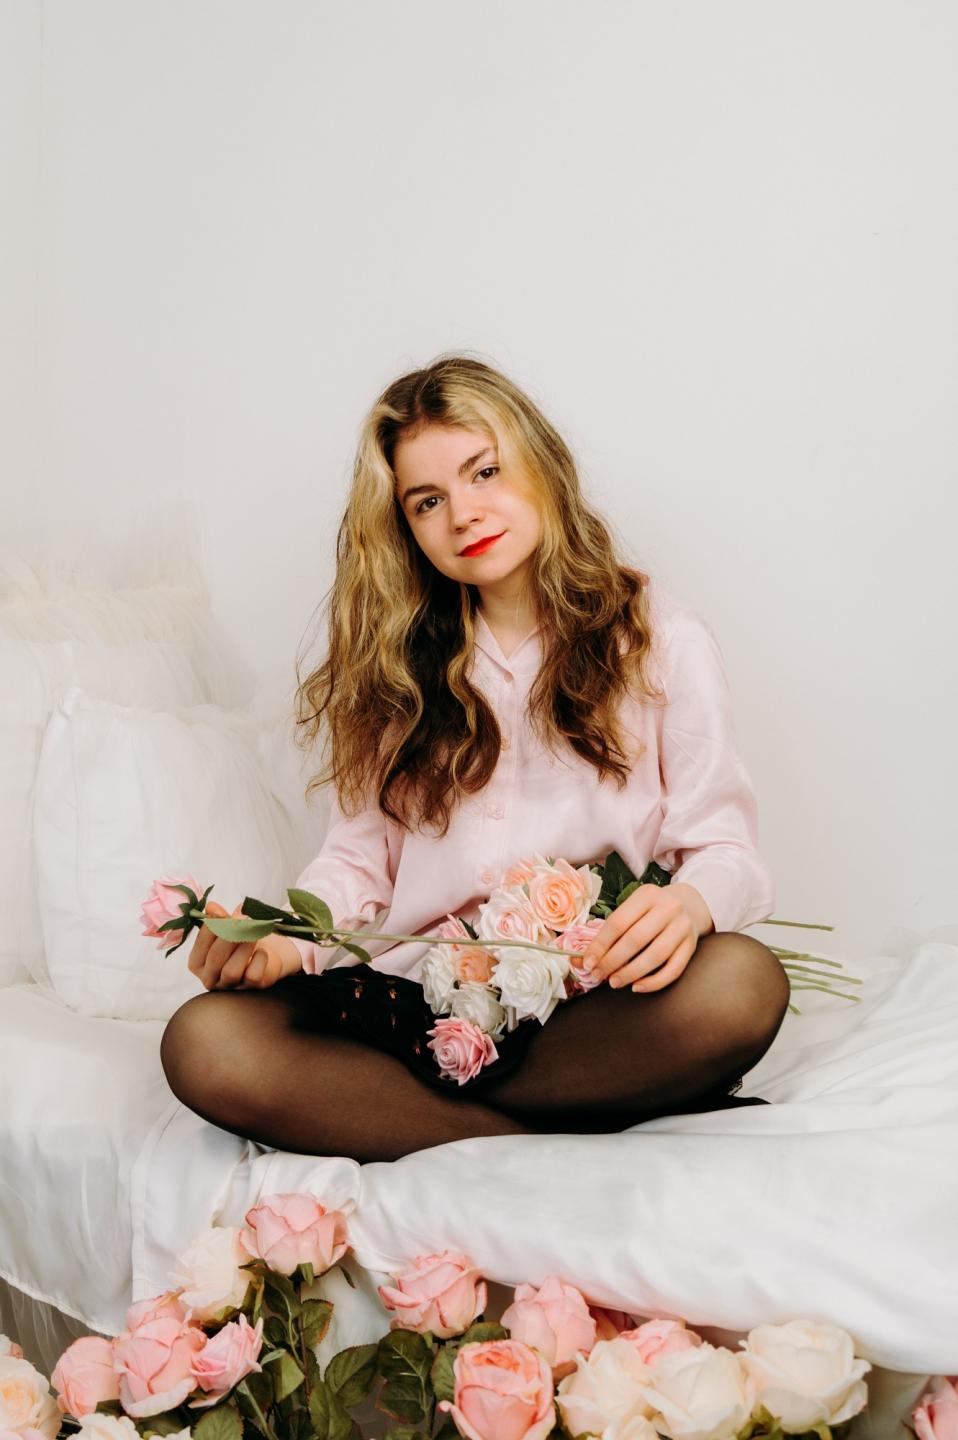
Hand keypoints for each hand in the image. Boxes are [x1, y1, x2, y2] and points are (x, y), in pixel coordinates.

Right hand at [188, 900, 302, 990]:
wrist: (268, 954)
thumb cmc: (242, 941)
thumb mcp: (230, 927)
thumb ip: (219, 918)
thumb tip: (211, 907)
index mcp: (198, 963)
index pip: (199, 945)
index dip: (210, 928)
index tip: (221, 914)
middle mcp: (210, 978)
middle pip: (215, 958)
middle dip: (229, 937)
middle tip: (242, 921)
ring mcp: (230, 987)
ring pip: (231, 971)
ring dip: (243, 948)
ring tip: (253, 934)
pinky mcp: (250, 989)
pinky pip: (252, 977)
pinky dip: (258, 961)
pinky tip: (261, 952)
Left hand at [580, 882, 713, 992]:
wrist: (688, 904)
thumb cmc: (650, 910)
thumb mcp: (632, 908)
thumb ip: (609, 931)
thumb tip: (580, 959)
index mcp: (647, 895)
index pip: (618, 923)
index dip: (600, 945)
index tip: (587, 962)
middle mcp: (668, 908)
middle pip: (636, 939)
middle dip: (612, 961)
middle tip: (598, 975)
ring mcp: (683, 927)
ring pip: (656, 955)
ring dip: (631, 973)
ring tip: (614, 982)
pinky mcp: (692, 946)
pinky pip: (674, 970)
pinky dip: (654, 982)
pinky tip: (637, 987)